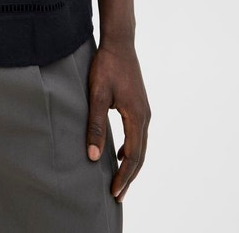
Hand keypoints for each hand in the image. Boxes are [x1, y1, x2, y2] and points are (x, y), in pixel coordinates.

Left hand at [86, 42, 150, 201]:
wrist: (119, 43)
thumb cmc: (107, 66)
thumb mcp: (97, 95)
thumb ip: (96, 125)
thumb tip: (94, 156)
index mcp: (137, 116)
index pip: (133, 156)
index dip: (124, 176)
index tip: (115, 192)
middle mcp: (145, 116)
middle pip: (140, 154)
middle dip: (130, 176)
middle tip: (118, 195)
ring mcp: (144, 110)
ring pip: (141, 145)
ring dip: (132, 164)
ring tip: (120, 180)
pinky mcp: (139, 104)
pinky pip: (138, 134)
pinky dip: (132, 149)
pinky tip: (121, 153)